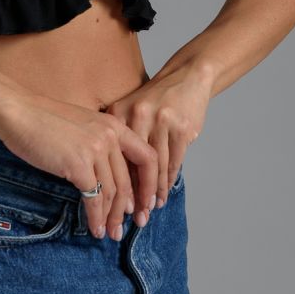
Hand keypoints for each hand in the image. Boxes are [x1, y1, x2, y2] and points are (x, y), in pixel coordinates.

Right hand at [0, 92, 158, 241]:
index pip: (147, 157)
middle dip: (130, 209)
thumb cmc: (44, 120)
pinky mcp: (78, 164)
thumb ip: (101, 144)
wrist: (19, 112)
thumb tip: (111, 180)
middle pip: (129, 181)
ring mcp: (95, 149)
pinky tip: (95, 227)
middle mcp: (110, 135)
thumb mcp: (83, 125)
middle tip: (128, 227)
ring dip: (112, 217)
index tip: (146, 204)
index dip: (150, 184)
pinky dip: (96, 217)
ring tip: (110, 233)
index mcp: (114, 124)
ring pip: (113, 192)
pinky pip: (94, 198)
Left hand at [103, 63, 212, 221]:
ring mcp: (161, 121)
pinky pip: (174, 162)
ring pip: (155, 166)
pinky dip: (168, 181)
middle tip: (134, 217)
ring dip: (153, 192)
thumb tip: (108, 176)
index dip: (114, 182)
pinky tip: (164, 194)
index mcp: (119, 111)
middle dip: (135, 194)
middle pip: (134, 164)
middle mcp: (138, 115)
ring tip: (150, 210)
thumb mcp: (130, 110)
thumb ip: (119, 136)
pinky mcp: (182, 128)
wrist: (186, 77)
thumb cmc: (154, 99)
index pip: (114, 154)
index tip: (113, 205)